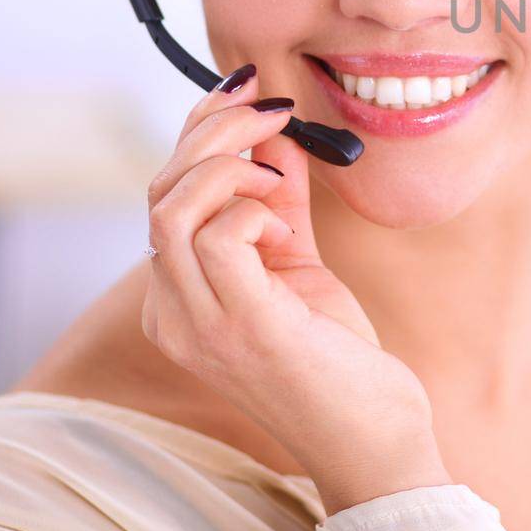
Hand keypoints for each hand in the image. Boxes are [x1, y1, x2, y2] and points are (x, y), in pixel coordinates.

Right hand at [142, 64, 451, 513]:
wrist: (370, 437)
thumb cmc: (337, 358)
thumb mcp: (302, 264)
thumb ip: (282, 202)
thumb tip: (274, 134)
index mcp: (178, 297)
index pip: (163, 193)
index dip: (199, 130)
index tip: (248, 92)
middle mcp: (172, 312)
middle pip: (159, 190)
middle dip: (214, 130)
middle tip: (272, 109)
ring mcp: (198, 324)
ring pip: (172, 206)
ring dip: (232, 165)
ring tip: (281, 178)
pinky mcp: (240, 327)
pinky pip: (217, 239)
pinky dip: (255, 211)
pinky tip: (287, 230)